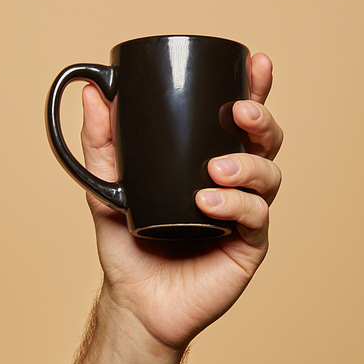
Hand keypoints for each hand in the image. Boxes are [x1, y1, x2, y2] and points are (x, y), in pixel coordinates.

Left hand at [81, 53, 282, 351]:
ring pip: (270, 175)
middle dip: (261, 118)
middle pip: (266, 140)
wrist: (135, 300)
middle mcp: (235, 183)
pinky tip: (210, 202)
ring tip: (217, 169)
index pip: (237, 120)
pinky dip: (237, 204)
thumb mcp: (107, 185)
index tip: (256, 63)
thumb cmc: (127, 242)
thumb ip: (101, 141)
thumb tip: (93, 92)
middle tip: (241, 111)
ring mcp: (244, 213)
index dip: (254, 89)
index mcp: (209, 161)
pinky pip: (256, 217)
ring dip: (249, 165)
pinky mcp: (248, 245)